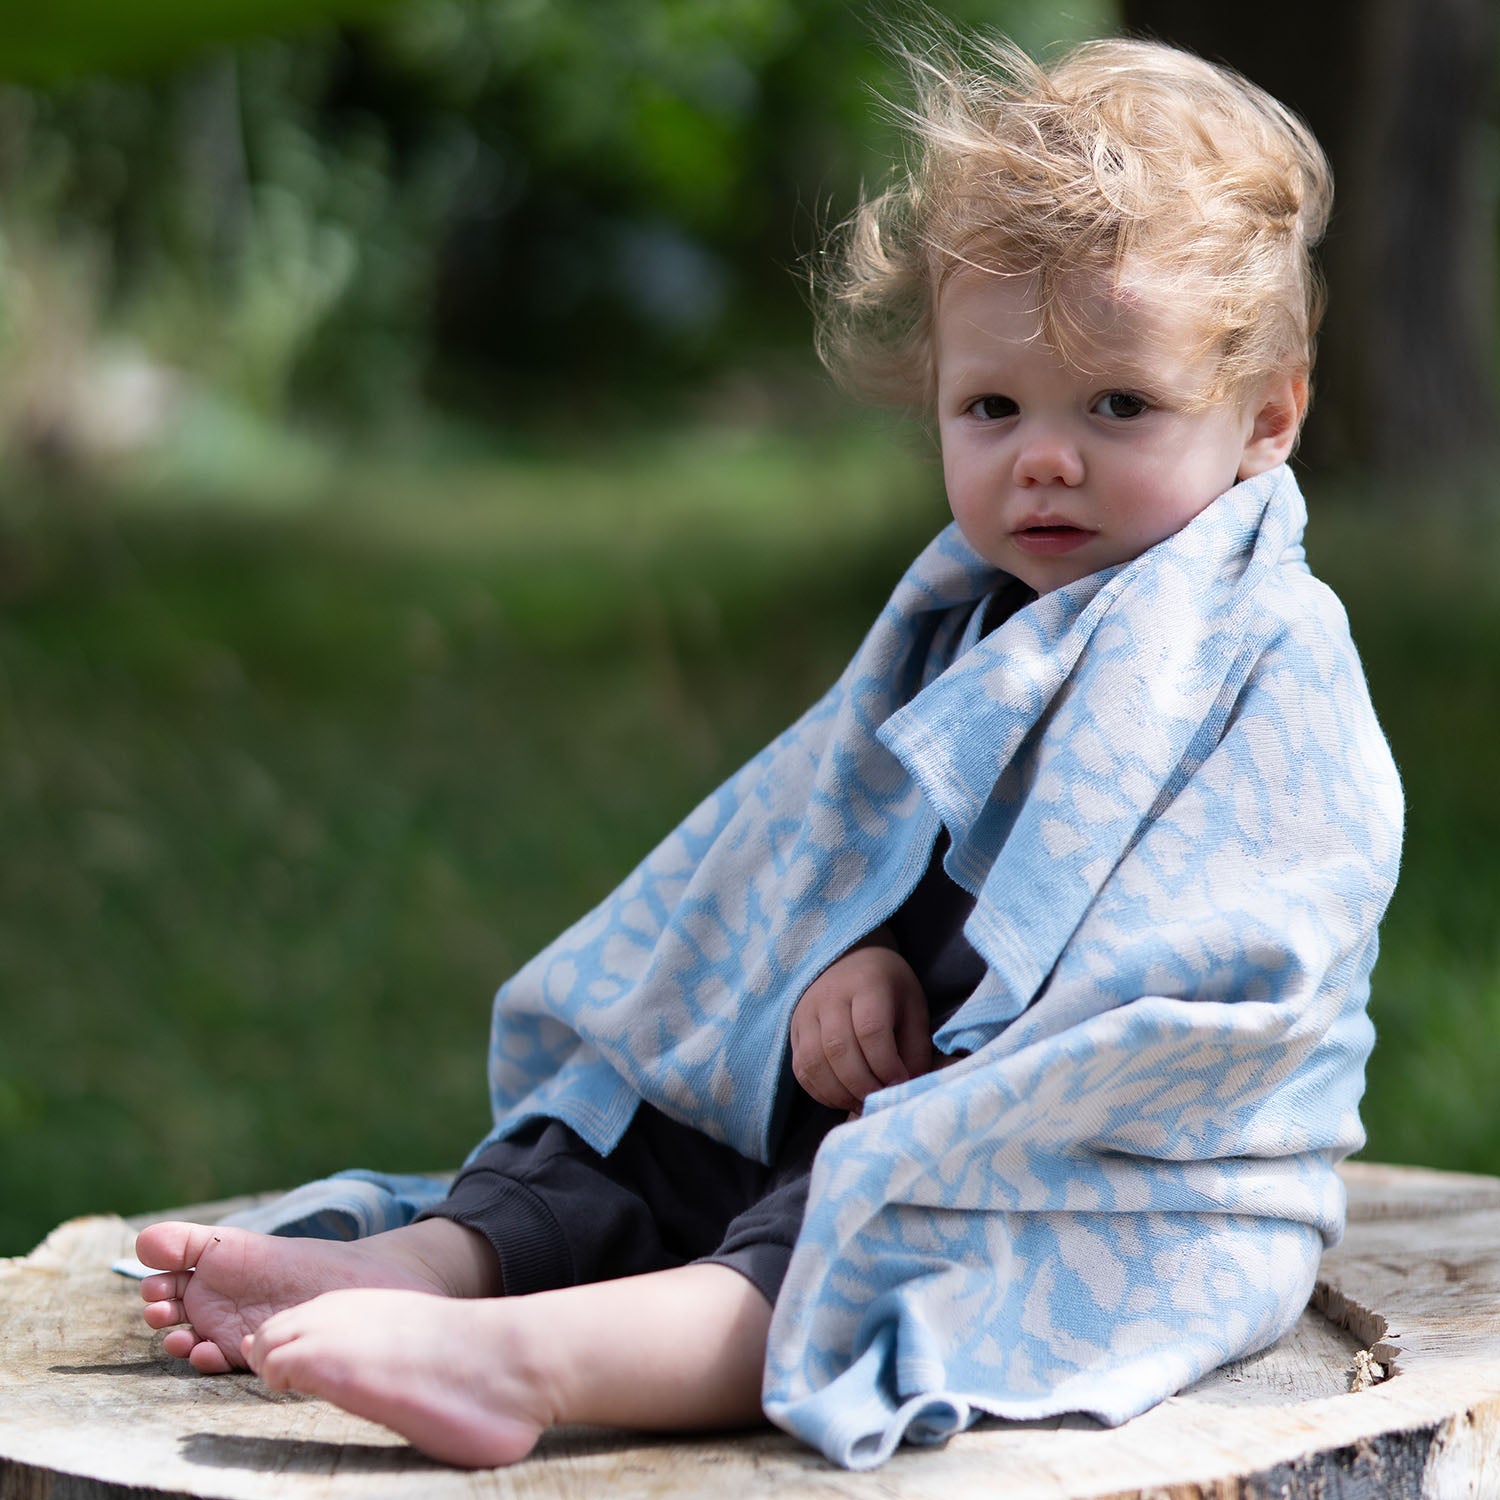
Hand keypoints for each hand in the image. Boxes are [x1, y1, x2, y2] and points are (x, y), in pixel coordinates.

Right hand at [789, 932, 931, 1111]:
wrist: (850, 959)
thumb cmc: (888, 988)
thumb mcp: (913, 1007)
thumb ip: (915, 1049)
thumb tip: (907, 1089)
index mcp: (867, 984)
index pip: (871, 1030)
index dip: (886, 1064)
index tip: (900, 1083)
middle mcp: (830, 996)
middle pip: (839, 1049)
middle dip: (863, 1085)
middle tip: (880, 1099)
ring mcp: (806, 1013)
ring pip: (814, 1062)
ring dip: (839, 1093)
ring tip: (862, 1102)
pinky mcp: (794, 1030)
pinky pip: (800, 1069)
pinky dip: (820, 1092)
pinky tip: (842, 1098)